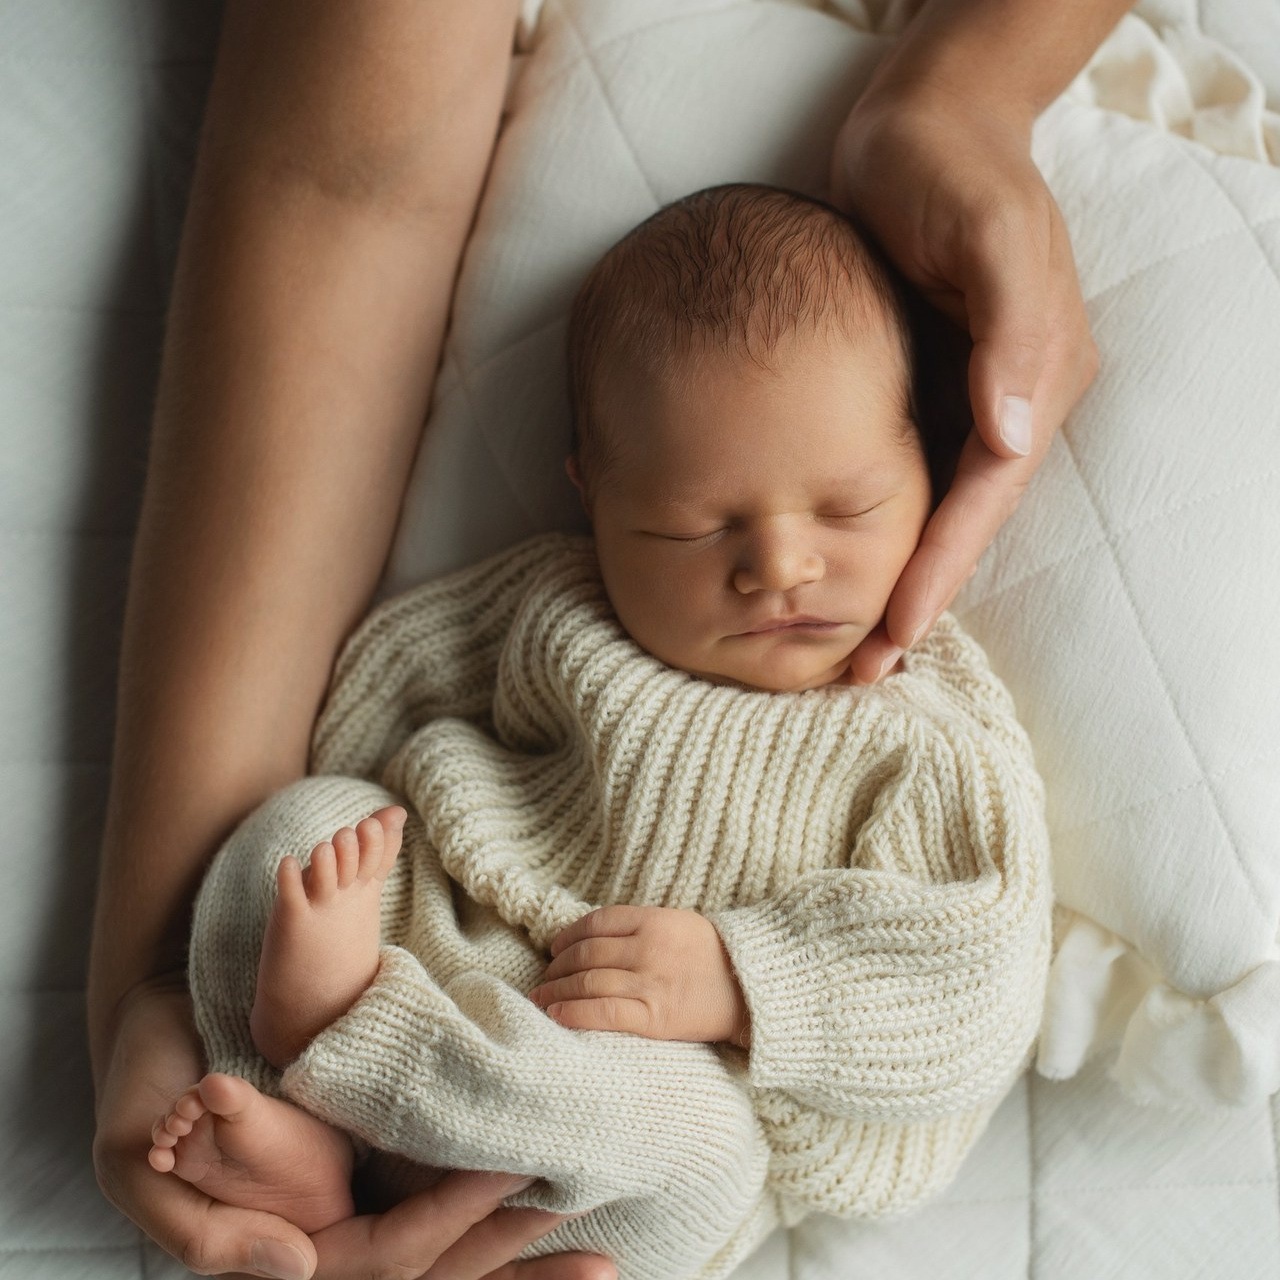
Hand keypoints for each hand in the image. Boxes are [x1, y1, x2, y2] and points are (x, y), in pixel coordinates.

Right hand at [92, 977, 615, 1278]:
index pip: (387, 1257)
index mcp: (288, 1250)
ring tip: (600, 1249)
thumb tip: (300, 1269)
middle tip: (600, 1255)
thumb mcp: (142, 1164)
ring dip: (522, 1255)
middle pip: (436, 1276)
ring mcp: (354, 1207)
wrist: (159, 1025)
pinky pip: (438, 1198)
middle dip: (516, 1272)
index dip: (451, 1220)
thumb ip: (206, 1233)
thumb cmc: (144, 1091)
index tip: (513, 1168)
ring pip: (450, 1252)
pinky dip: (493, 1211)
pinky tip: (553, 1197)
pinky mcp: (370, 1166)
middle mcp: (330, 1240)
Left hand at [530, 906, 750, 1046]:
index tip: (554, 949)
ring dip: (556, 993)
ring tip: (540, 1000)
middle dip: (556, 968)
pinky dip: (574, 1014)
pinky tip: (557, 1017)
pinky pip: (604, 1013)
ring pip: (588, 983)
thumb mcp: (680, 925)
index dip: (567, 936)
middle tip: (543, 979)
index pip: (596, 923)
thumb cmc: (717, 958)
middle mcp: (648, 947)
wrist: (756, 990)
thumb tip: (596, 940)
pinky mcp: (656, 1017)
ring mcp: (651, 982)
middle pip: (586, 954)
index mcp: (654, 920)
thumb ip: (642, 928)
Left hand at [829, 81, 1099, 683]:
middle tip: (863, 670)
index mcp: (1033, 378)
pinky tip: (845, 563)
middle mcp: (1006, 398)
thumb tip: (1013, 432)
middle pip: (963, 521)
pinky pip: (908, 473)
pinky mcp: (927, 382)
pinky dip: (880, 526)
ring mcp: (968, 394)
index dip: (940, 569)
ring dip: (898, 576)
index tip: (895, 634)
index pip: (984, 498)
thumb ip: (1012, 329)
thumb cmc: (948, 166)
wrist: (920, 121)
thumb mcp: (987, 230)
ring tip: (852, 642)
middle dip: (918, 596)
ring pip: (935, 509)